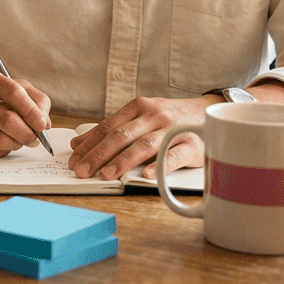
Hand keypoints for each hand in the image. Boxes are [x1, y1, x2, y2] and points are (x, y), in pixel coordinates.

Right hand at [0, 66, 51, 157]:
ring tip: (19, 140)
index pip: (13, 93)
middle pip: (6, 120)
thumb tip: (44, 123)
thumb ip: (35, 99)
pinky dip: (1, 150)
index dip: (31, 111)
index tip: (42, 125)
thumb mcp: (11, 86)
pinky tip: (2, 143)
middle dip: (27, 133)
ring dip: (15, 143)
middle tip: (35, 139)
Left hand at [67, 96, 209, 180]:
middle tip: (82, 170)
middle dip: (98, 155)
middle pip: (121, 136)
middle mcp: (154, 115)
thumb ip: (112, 129)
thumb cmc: (169, 118)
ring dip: (122, 161)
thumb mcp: (140, 117)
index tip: (74, 159)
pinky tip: (144, 176)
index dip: (89, 143)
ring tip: (105, 175)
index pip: (108, 126)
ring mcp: (173, 129)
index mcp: (138, 107)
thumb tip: (79, 143)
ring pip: (143, 146)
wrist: (208, 112)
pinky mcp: (191, 144)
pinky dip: (158, 166)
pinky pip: (173, 156)